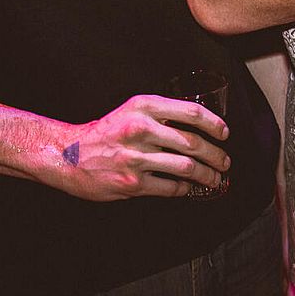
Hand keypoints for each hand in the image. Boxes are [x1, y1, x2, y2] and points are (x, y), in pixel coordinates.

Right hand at [47, 94, 229, 201]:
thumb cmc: (106, 131)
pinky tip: (189, 188)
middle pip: (193, 143)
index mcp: (144, 107)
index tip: (224, 133)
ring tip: (215, 178)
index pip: (191, 112)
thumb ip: (161, 115)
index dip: (214, 124)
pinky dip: (184, 189)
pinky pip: (169, 187)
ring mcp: (136, 158)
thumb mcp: (132, 111)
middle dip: (216, 155)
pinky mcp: (132, 183)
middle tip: (225, 161)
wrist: (69, 155)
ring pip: (186, 167)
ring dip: (206, 175)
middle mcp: (141, 129)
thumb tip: (198, 127)